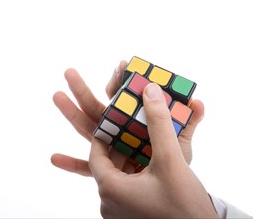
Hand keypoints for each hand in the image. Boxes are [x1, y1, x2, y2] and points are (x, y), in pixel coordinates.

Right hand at [51, 60, 203, 175]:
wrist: (167, 188)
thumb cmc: (173, 162)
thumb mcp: (180, 143)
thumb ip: (187, 124)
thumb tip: (199, 102)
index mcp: (134, 121)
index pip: (124, 98)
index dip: (122, 81)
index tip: (122, 65)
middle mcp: (118, 131)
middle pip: (98, 108)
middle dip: (84, 89)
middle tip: (69, 72)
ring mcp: (109, 149)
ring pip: (87, 129)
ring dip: (71, 113)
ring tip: (57, 96)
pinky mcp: (104, 170)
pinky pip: (85, 167)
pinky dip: (70, 163)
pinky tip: (54, 158)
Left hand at [89, 83, 216, 217]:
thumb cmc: (184, 204)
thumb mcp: (171, 159)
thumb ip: (159, 123)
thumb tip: (150, 91)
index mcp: (110, 189)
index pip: (96, 154)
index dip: (105, 133)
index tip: (117, 119)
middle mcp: (109, 203)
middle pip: (107, 164)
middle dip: (120, 144)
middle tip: (132, 127)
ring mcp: (119, 211)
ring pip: (118, 175)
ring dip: (129, 158)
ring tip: (143, 143)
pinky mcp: (130, 214)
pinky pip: (127, 187)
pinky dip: (135, 172)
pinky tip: (150, 163)